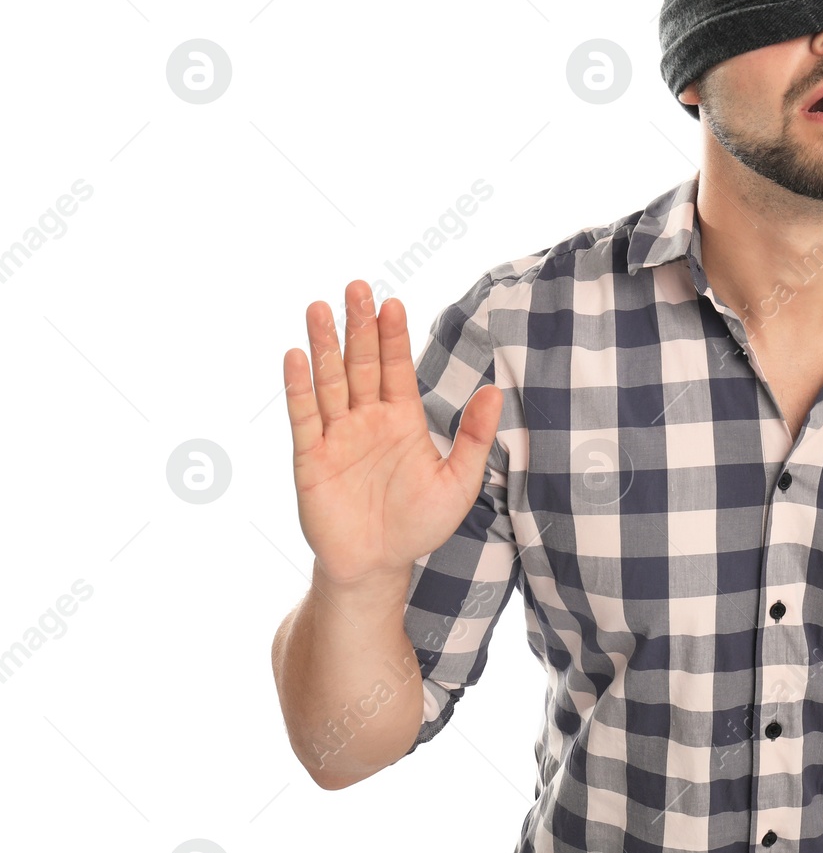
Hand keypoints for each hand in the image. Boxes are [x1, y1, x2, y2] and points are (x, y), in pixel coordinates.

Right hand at [283, 280, 503, 587]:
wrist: (378, 565)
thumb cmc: (420, 523)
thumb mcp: (459, 482)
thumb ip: (476, 437)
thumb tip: (496, 392)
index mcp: (402, 419)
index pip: (395, 367)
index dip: (392, 336)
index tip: (392, 302)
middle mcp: (367, 419)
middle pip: (360, 363)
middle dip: (358, 326)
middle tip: (356, 286)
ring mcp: (337, 436)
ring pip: (329, 382)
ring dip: (325, 345)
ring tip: (320, 307)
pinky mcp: (311, 459)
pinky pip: (304, 418)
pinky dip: (299, 388)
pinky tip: (297, 356)